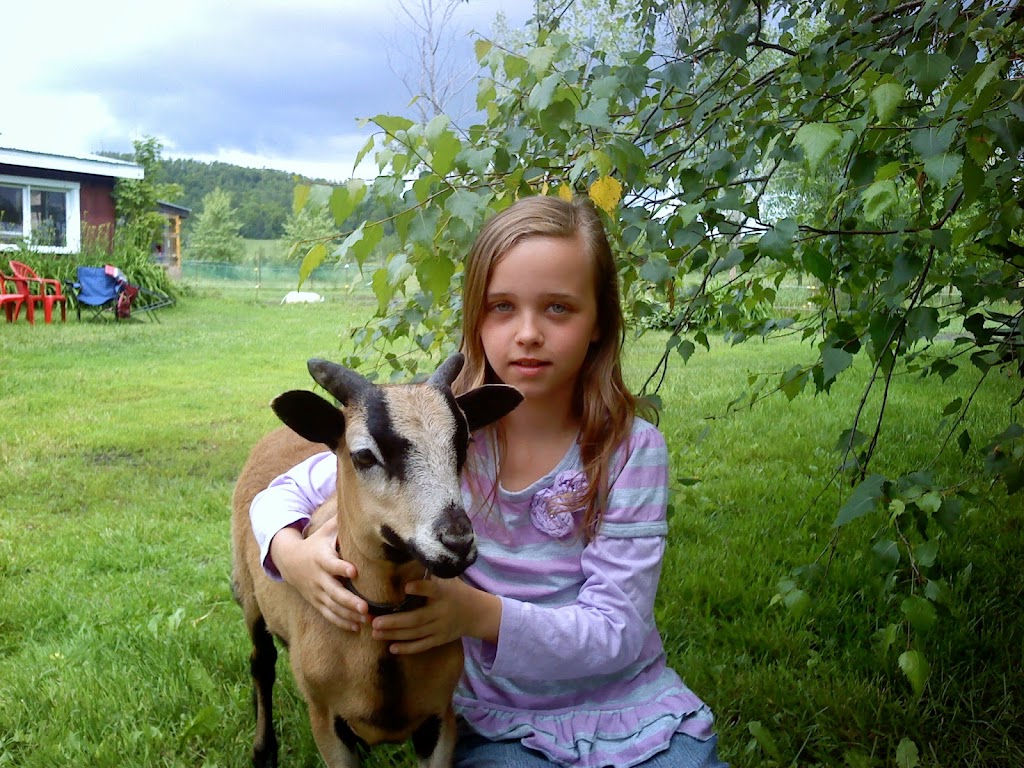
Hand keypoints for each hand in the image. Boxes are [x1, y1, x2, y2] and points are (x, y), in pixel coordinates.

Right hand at [271, 516, 368, 630]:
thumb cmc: (315, 543)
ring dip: (349, 615)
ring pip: (332, 607)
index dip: (342, 568)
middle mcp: (318, 578)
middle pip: (334, 592)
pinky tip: (356, 627)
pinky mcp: (316, 602)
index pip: (332, 564)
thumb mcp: (325, 531)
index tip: (354, 571)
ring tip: (366, 621)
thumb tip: (357, 501)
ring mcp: (316, 593)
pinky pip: (328, 614)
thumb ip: (340, 522)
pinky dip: (341, 622)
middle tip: (366, 608)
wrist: (289, 561)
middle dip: (350, 601)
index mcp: (321, 558)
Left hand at [370, 578, 500, 654]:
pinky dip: (407, 648)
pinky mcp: (439, 639)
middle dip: (394, 622)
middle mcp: (441, 611)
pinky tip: (391, 648)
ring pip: (415, 634)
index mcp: (443, 592)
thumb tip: (411, 553)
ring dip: (394, 634)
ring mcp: (440, 628)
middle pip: (417, 619)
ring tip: (375, 633)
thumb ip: (431, 571)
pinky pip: (422, 646)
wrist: (476, 613)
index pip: (432, 589)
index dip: (420, 588)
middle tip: (374, 621)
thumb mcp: (448, 578)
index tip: (406, 587)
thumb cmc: (456, 590)